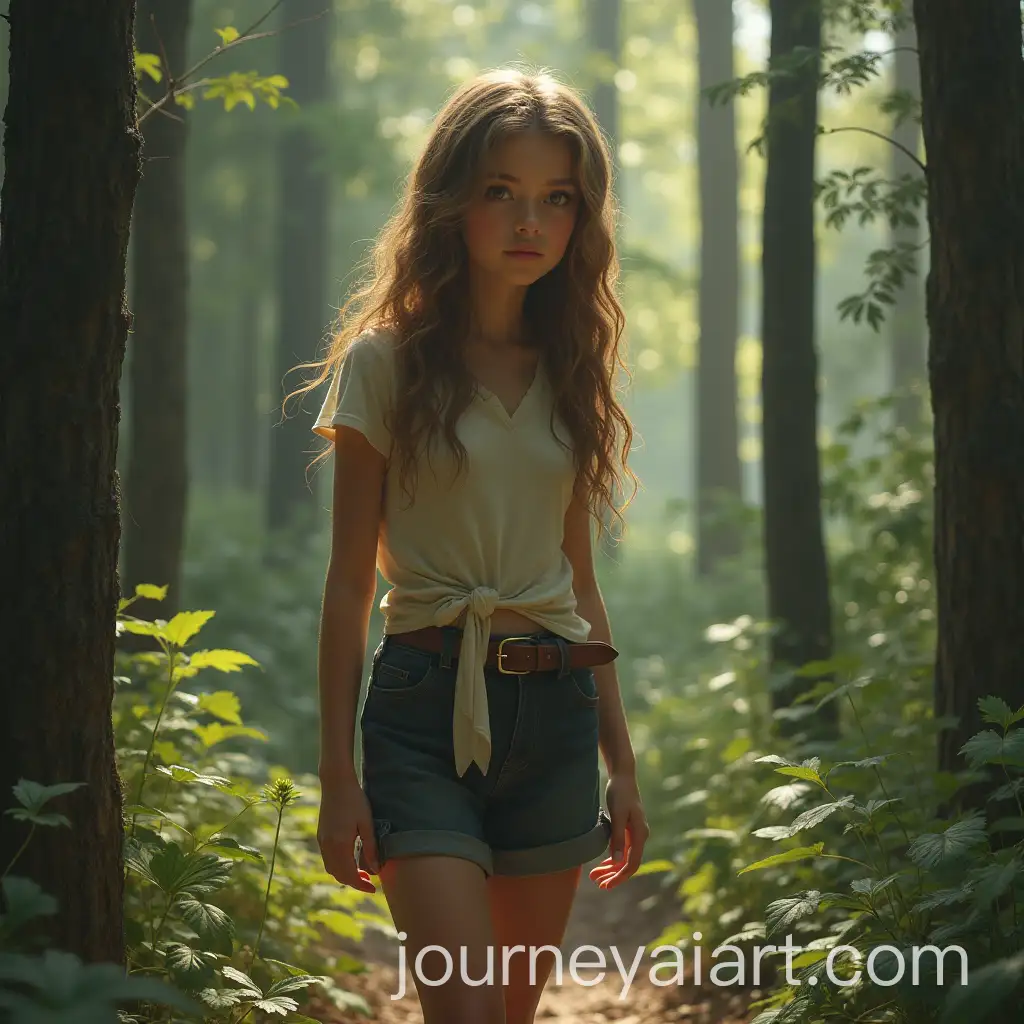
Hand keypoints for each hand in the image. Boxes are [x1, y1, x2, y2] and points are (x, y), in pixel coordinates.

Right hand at [317, 775, 378, 892]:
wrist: (336, 782)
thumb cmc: (355, 800)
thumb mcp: (367, 823)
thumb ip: (371, 847)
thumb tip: (376, 870)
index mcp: (340, 845)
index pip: (349, 875)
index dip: (361, 885)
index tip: (373, 889)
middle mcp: (327, 846)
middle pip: (339, 875)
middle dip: (354, 881)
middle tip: (370, 881)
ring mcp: (322, 841)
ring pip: (331, 868)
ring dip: (345, 874)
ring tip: (362, 871)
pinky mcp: (321, 835)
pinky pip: (328, 859)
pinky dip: (338, 865)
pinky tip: (350, 859)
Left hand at [589, 772, 648, 889]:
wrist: (623, 775)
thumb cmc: (620, 793)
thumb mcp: (618, 815)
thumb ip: (618, 838)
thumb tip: (617, 862)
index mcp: (640, 834)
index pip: (631, 863)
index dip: (619, 877)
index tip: (605, 886)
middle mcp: (640, 836)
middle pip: (628, 863)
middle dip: (613, 875)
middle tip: (597, 884)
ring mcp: (634, 833)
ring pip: (623, 857)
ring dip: (610, 868)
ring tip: (594, 876)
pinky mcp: (627, 828)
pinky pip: (621, 849)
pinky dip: (611, 857)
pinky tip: (601, 864)